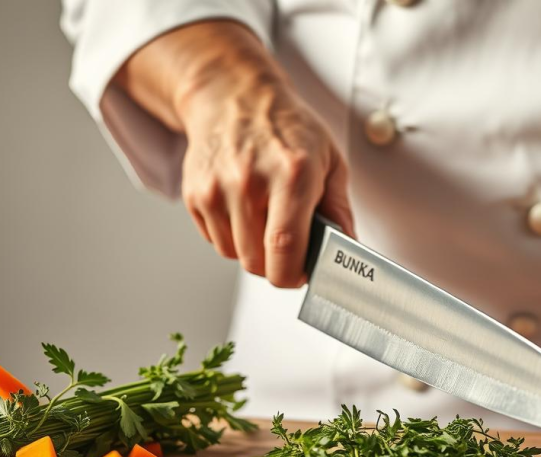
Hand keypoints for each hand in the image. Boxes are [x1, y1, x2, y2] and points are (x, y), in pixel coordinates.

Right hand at [177, 74, 353, 286]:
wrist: (234, 97)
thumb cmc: (287, 128)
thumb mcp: (329, 160)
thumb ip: (339, 209)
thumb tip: (346, 249)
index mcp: (291, 175)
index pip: (285, 248)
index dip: (293, 274)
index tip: (301, 274)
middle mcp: (250, 182)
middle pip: (257, 262)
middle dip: (276, 265)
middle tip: (288, 247)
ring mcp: (217, 189)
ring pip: (235, 256)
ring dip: (253, 251)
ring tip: (265, 221)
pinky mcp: (194, 194)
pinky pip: (215, 241)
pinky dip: (231, 237)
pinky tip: (244, 211)